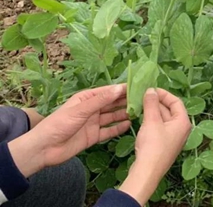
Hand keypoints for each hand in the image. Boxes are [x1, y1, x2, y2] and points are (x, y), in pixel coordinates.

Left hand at [8, 84, 129, 177]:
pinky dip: (118, 128)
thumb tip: (120, 88)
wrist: (44, 149)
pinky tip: (129, 125)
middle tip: (144, 100)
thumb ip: (101, 100)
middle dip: (126, 101)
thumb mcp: (81, 110)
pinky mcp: (93, 136)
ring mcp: (92, 123)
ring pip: (112, 117)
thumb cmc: (60, 124)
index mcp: (87, 98)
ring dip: (124, 114)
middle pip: (112, 103)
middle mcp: (91, 109)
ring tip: (140, 112)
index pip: (108, 91)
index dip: (123, 89)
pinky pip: (108, 131)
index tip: (139, 87)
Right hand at [119, 89, 190, 205]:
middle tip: (143, 97)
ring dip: (153, 112)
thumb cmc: (153, 145)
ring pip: (164, 119)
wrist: (147, 171)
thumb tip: (151, 90)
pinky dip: (152, 122)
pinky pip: (160, 128)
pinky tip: (142, 120)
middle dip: (157, 103)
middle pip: (170, 110)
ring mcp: (173, 138)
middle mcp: (181, 129)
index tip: (151, 90)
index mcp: (183, 122)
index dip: (164, 94)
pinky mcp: (165, 145)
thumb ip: (151, 104)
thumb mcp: (152, 121)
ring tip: (140, 106)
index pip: (176, 101)